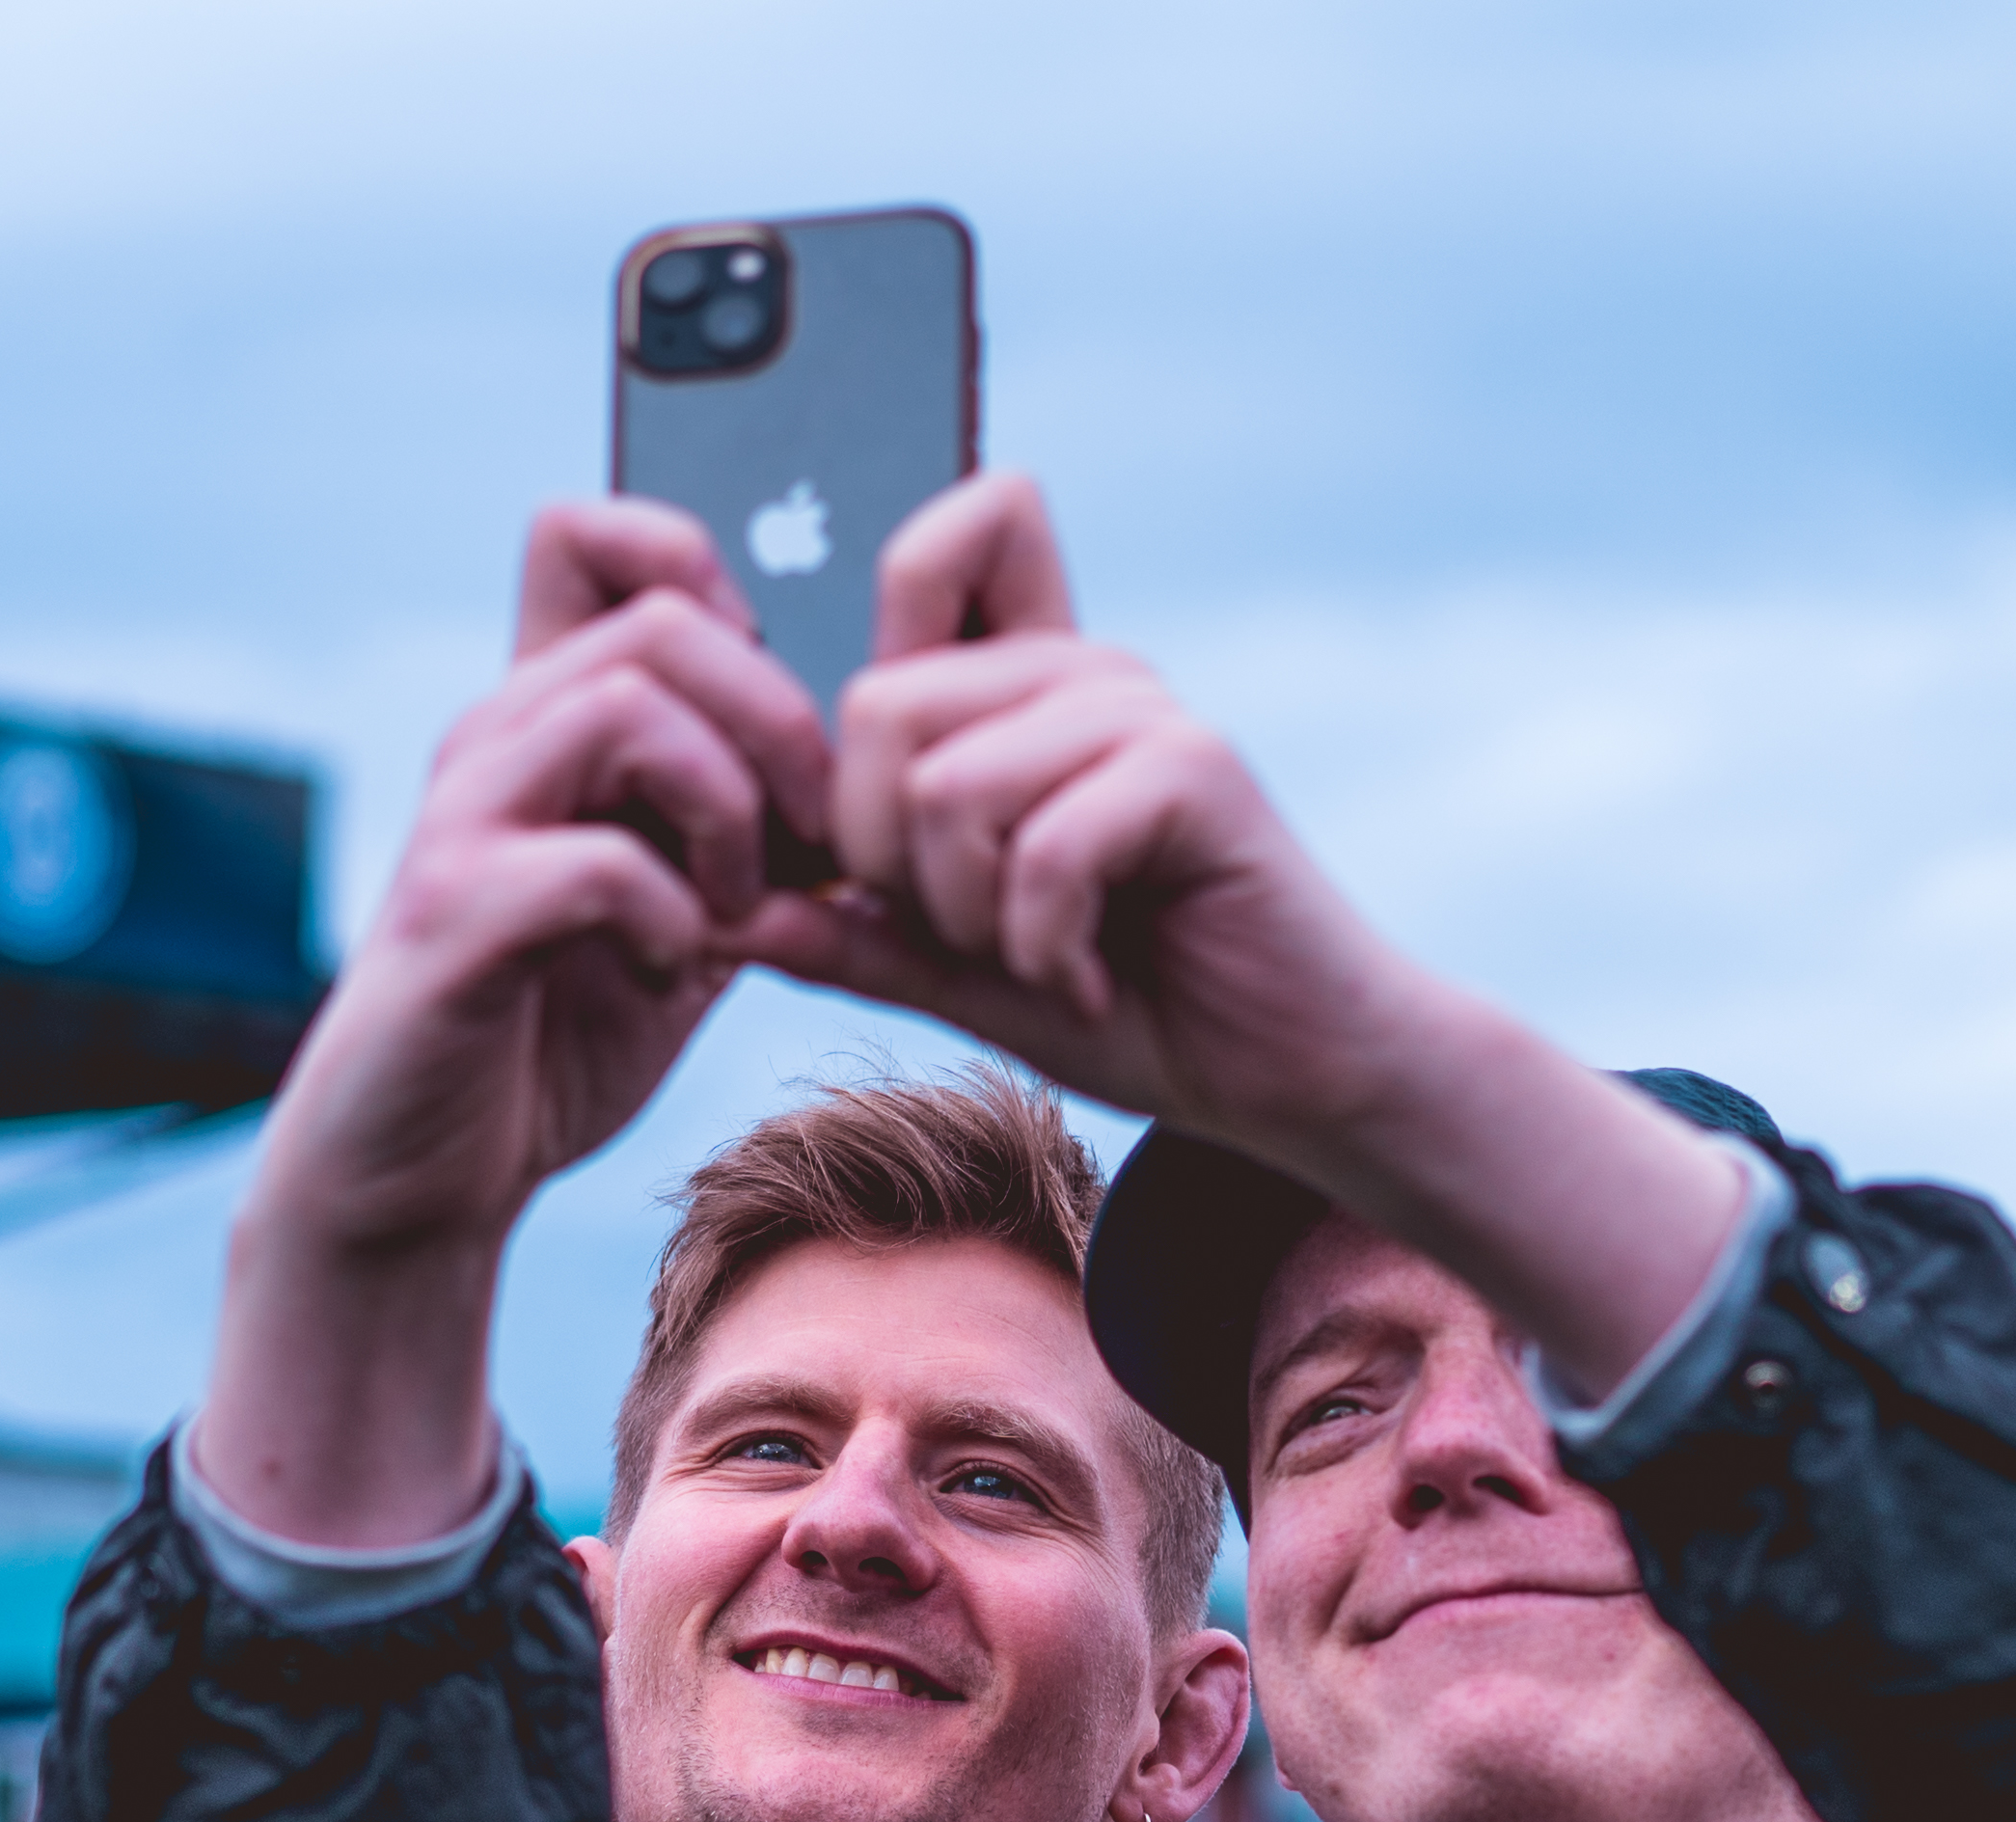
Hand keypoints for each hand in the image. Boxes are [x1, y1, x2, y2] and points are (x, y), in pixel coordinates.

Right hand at [197, 502, 830, 1546]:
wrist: (422, 1177)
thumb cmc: (550, 1039)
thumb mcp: (681, 915)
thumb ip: (744, 837)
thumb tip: (866, 786)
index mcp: (547, 721)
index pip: (604, 536)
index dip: (716, 579)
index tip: (779, 728)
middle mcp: (496, 740)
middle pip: (664, 617)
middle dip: (778, 725)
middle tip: (809, 846)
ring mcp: (465, 821)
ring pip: (627, 706)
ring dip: (727, 811)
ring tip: (736, 912)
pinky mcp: (453, 917)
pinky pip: (596, 859)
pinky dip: (670, 919)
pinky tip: (668, 977)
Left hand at [729, 475, 1430, 1148]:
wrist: (1292, 1073)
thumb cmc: (1137, 1010)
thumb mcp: (962, 974)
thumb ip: (855, 932)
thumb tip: (723, 913)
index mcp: (1018, 689)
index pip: (926, 555)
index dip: (863, 664)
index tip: (870, 840)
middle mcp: (1078, 671)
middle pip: (878, 707)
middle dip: (888, 858)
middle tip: (970, 935)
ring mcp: (1139, 710)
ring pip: (947, 785)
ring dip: (967, 916)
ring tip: (1040, 958)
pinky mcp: (1194, 770)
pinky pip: (1043, 846)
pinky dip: (1042, 945)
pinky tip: (1090, 979)